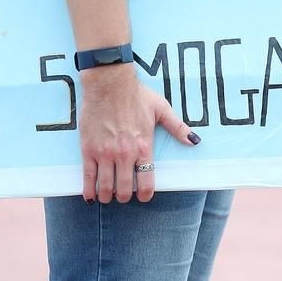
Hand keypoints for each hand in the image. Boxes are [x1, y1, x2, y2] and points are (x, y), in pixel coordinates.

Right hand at [78, 64, 198, 203]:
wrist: (110, 84)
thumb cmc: (137, 95)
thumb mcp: (162, 109)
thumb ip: (178, 128)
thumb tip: (195, 141)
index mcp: (144, 147)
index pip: (146, 182)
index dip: (145, 195)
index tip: (144, 196)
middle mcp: (125, 154)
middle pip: (123, 189)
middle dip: (124, 197)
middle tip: (123, 195)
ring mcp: (105, 153)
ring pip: (105, 187)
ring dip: (107, 196)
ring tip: (108, 196)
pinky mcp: (88, 149)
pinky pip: (87, 177)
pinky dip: (88, 190)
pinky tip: (90, 196)